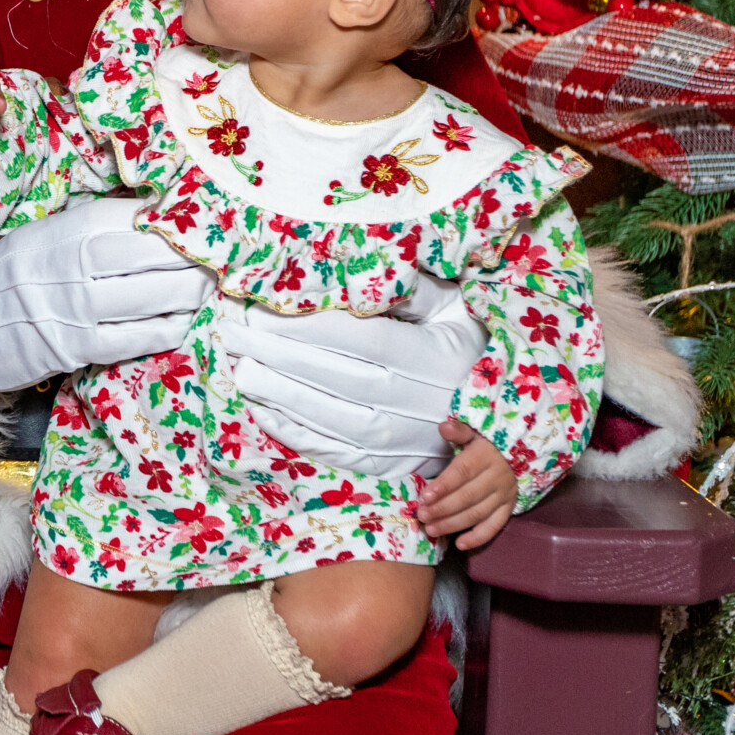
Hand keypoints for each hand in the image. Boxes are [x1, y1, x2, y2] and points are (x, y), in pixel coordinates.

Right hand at [0, 197, 214, 405]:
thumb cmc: (11, 278)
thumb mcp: (44, 236)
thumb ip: (93, 227)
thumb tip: (157, 215)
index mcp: (65, 227)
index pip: (136, 215)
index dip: (177, 218)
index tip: (206, 219)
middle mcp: (72, 262)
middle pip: (155, 253)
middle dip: (197, 255)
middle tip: (223, 256)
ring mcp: (76, 307)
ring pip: (157, 295)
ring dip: (193, 292)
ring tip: (208, 288)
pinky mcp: (77, 348)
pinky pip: (140, 337)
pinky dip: (170, 329)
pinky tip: (183, 322)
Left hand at [221, 286, 487, 478]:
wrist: (501, 422)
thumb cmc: (467, 350)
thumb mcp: (453, 310)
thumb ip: (410, 289)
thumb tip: (364, 267)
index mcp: (434, 358)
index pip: (362, 339)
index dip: (310, 325)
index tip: (264, 309)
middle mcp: (420, 403)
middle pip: (339, 377)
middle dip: (280, 355)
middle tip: (233, 334)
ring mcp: (407, 441)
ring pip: (335, 418)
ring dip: (282, 395)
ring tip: (240, 368)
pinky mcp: (393, 467)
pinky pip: (339, 454)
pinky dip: (298, 435)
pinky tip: (264, 412)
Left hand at [416, 421, 514, 549]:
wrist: (522, 454)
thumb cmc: (488, 445)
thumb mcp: (475, 432)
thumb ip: (459, 431)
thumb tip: (444, 427)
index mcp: (485, 456)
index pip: (463, 472)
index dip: (444, 485)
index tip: (424, 496)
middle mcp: (496, 478)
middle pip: (467, 497)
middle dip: (442, 509)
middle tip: (422, 516)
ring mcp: (504, 496)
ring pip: (477, 514)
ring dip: (453, 525)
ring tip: (431, 530)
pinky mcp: (508, 508)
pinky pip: (494, 526)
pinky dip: (478, 538)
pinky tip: (460, 545)